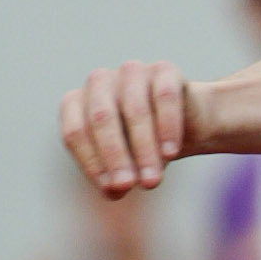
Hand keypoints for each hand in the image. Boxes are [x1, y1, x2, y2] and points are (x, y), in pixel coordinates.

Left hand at [60, 60, 193, 196]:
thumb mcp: (124, 168)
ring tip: (153, 181)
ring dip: (143, 149)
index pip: (75, 133)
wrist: (185, 125)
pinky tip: (171, 154)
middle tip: (131, 186)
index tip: (113, 189)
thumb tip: (112, 189)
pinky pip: (164, 96)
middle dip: (116, 157)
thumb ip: (113, 180)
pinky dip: (167, 127)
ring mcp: (131, 72)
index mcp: (77, 103)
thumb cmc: (142, 148)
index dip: (92, 162)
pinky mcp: (164, 70)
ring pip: (134, 109)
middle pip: (101, 119)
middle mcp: (99, 82)